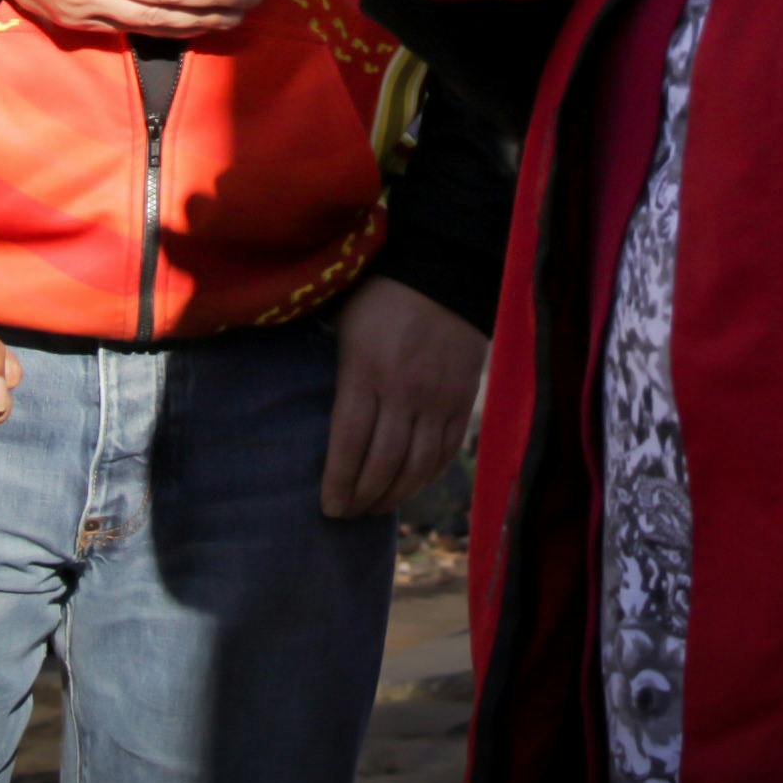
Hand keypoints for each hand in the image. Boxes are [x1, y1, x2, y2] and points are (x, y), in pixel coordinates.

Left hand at [318, 275, 485, 518]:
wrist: (445, 269)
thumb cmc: (381, 293)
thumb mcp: (345, 325)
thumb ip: (338, 372)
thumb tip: (317, 413)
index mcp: (366, 371)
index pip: (349, 444)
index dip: (339, 483)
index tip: (329, 507)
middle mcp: (404, 392)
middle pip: (384, 463)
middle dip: (363, 497)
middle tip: (349, 513)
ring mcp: (439, 398)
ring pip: (418, 466)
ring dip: (396, 494)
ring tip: (377, 506)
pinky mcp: (464, 398)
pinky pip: (448, 450)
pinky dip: (430, 475)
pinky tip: (413, 484)